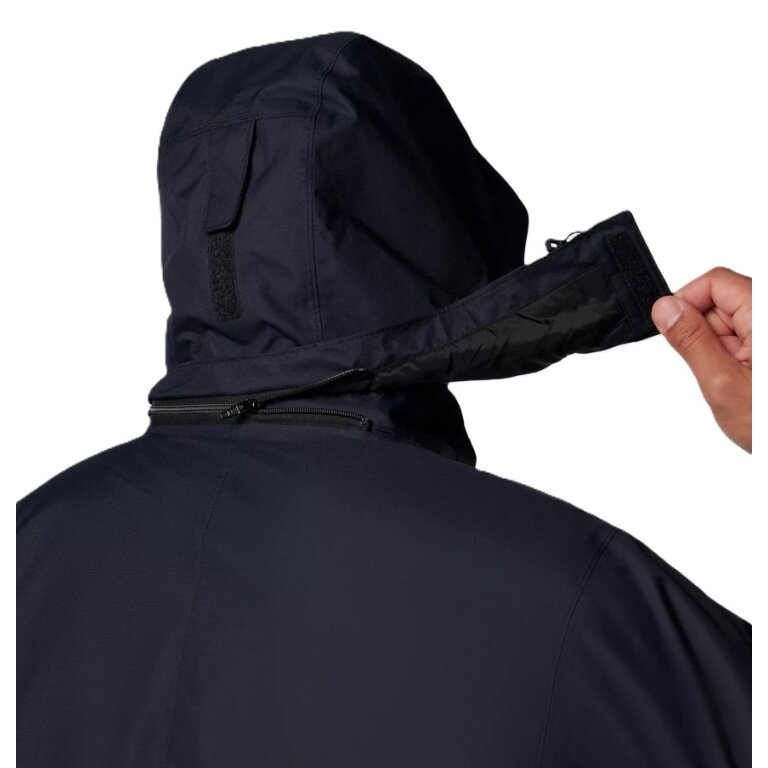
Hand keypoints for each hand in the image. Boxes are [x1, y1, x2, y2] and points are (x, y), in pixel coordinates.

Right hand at [651, 267, 751, 452]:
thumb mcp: (722, 383)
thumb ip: (691, 341)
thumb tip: (665, 308)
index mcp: (765, 315)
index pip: (714, 282)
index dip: (686, 301)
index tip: (673, 332)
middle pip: (720, 300)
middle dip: (703, 334)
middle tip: (714, 370)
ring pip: (729, 322)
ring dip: (718, 350)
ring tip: (733, 382)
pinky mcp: (767, 347)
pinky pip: (742, 339)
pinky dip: (731, 359)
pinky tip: (742, 383)